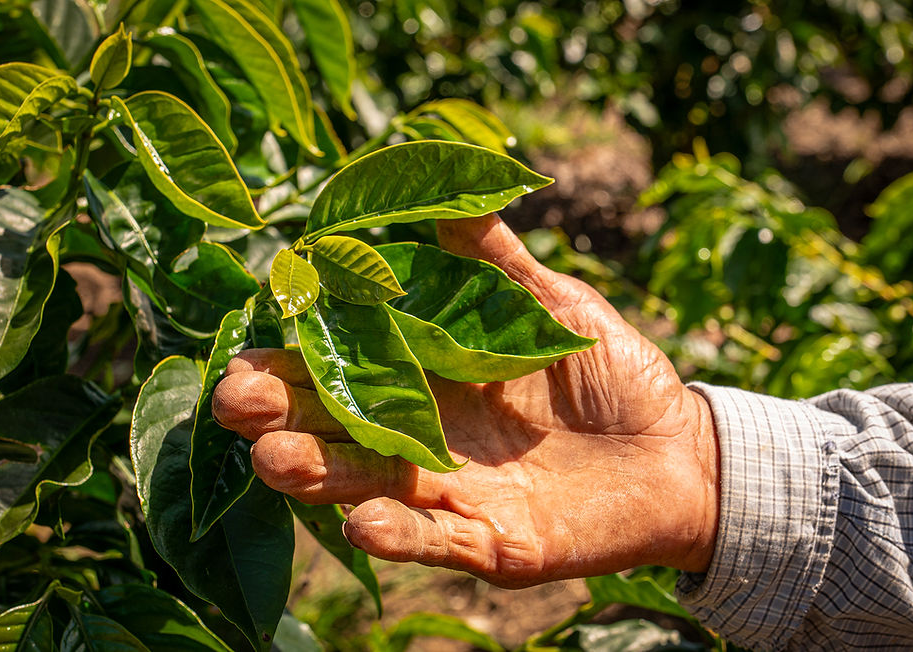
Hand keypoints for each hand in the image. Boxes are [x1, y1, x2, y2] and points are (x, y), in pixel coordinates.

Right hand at [212, 214, 718, 588]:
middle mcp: (419, 435)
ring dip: (318, 476)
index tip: (250, 339)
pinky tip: (363, 525)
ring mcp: (448, 492)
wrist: (675, 448)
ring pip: (364, 486)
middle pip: (332, 424)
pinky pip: (433, 542)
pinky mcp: (488, 541)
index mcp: (425, 374)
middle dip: (280, 414)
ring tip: (276, 459)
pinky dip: (398, 536)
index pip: (341, 361)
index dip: (295, 352)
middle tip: (237, 400)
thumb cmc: (607, 372)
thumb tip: (457, 177)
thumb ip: (493, 256)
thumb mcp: (549, 303)